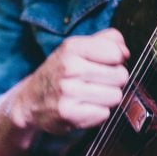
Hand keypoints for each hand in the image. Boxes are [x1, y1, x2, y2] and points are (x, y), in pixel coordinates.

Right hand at [11, 28, 129, 134]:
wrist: (30, 100)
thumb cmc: (60, 72)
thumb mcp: (78, 48)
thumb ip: (106, 41)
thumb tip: (126, 52)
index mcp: (73, 47)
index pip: (116, 53)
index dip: (116, 60)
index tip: (106, 64)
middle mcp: (69, 68)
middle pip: (120, 76)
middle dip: (113, 80)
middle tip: (97, 82)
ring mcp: (68, 92)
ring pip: (115, 96)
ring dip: (107, 98)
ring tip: (90, 95)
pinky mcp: (69, 115)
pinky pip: (104, 114)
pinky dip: (97, 113)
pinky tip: (84, 107)